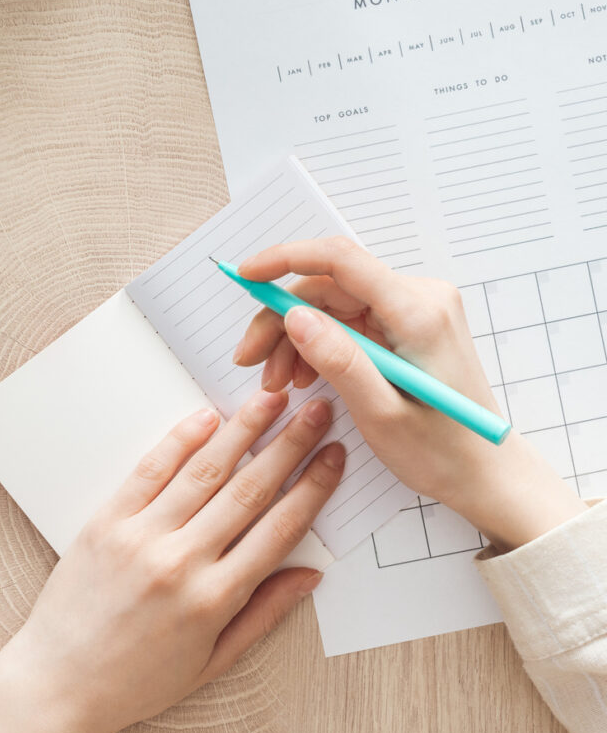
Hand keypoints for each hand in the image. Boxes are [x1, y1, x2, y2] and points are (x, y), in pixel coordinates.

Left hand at [0, 391, 344, 732]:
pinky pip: (150, 471)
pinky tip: (207, 417)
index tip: (335, 455)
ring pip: (205, 471)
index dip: (314, 487)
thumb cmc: (137, 679)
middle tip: (317, 410)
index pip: (280, 529)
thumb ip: (264, 614)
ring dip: (244, 429)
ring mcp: (143, 537)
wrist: (58, 683)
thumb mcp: (212, 661)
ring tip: (272, 397)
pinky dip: (180, 440)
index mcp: (215, 600)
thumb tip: (310, 574)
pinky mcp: (107, 521)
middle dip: (290, 445)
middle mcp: (182, 563)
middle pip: (250, 489)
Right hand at [234, 237, 586, 553]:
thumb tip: (293, 315)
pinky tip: (307, 376)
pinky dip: (321, 344)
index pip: (341, 260)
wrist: (487, 473)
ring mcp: (416, 308)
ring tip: (279, 382)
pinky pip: (350, 319)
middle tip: (250, 362)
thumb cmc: (443, 453)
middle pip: (329, 286)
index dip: (286, 259)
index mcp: (419, 313)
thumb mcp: (381, 415)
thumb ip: (338, 360)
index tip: (246, 275)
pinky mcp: (408, 323)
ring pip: (333, 304)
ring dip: (297, 337)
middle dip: (283, 320)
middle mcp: (421, 297)